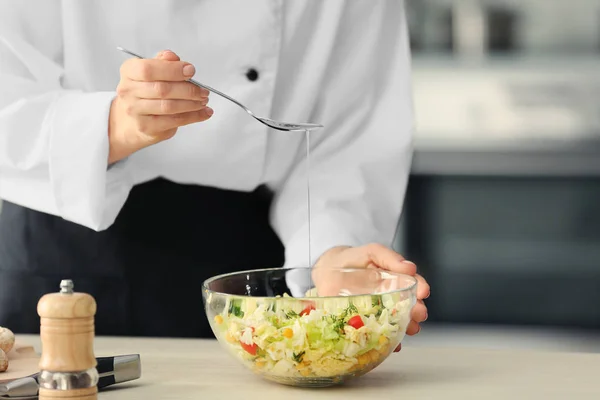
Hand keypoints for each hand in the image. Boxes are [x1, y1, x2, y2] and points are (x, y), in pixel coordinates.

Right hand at [108, 50, 212, 163]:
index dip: (172, 70)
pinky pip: (174, 121)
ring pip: (169, 106)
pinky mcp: (146, 127)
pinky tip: (203, 112)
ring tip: (203, 100)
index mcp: (129, 72)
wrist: (131, 121)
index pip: (148, 69)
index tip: (191, 70)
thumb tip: (172, 57)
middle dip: (188, 89)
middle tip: (203, 90)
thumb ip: (163, 62)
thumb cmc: (145, 92)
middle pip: (162, 89)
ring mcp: (135, 111)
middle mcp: (128, 91)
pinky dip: (193, 116)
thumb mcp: (152, 72)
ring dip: (192, 104)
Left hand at [313, 244, 429, 351]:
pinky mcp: (364, 324)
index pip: (412, 284)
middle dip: (416, 311)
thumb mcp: (371, 252)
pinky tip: (392, 344)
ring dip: (405, 327)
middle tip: (419, 314)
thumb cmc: (352, 260)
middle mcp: (389, 298)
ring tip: (409, 329)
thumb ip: (389, 257)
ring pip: (397, 322)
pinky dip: (387, 341)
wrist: (328, 270)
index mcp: (394, 280)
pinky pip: (377, 335)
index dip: (420, 288)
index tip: (423, 292)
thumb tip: (409, 267)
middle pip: (408, 306)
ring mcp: (378, 312)